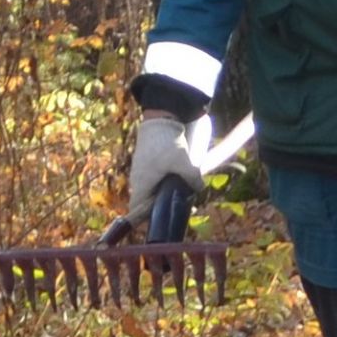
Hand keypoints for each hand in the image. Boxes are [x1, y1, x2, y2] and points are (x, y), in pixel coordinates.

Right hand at [127, 114, 201, 229]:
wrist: (159, 118)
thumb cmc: (166, 143)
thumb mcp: (183, 162)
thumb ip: (192, 178)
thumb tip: (199, 188)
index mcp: (141, 185)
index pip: (136, 210)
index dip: (146, 217)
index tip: (161, 218)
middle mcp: (137, 179)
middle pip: (146, 199)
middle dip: (160, 203)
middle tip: (177, 203)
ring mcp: (139, 169)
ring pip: (150, 187)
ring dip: (162, 189)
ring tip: (179, 187)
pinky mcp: (144, 159)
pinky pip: (152, 176)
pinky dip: (162, 178)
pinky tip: (175, 173)